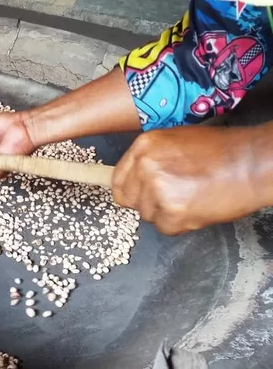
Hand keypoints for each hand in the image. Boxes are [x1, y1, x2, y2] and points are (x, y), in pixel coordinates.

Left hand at [112, 125, 265, 234]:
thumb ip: (150, 158)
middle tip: (172, 197)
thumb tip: (134, 178)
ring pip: (147, 215)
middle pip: (129, 200)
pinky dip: (179, 224)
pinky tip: (196, 208)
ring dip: (165, 213)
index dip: (128, 190)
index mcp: (144, 146)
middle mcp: (145, 167)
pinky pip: (165, 228)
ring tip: (190, 198)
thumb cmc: (220, 151)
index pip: (117, 179)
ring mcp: (157, 190)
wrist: (251, 163)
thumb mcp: (175, 141)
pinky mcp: (173, 212)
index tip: (137, 195)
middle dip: (147, 202)